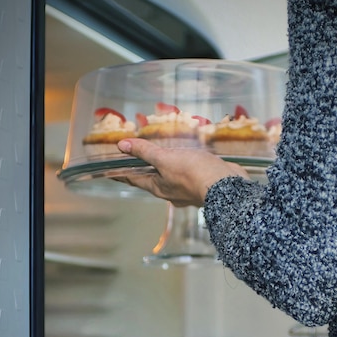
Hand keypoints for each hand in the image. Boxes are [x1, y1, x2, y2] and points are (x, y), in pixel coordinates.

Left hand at [117, 138, 248, 206]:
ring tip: (160, 157)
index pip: (133, 179)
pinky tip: (187, 160)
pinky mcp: (201, 184)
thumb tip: (121, 146)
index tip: (110, 171)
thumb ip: (145, 152)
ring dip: (164, 169)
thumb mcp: (166, 159)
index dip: (120, 173)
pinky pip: (187, 174)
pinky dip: (183, 167)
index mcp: (157, 187)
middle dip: (142, 170)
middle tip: (134, 160)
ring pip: (170, 178)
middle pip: (151, 179)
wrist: (227, 187)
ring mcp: (186, 189)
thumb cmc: (194, 174)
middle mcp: (170, 191)